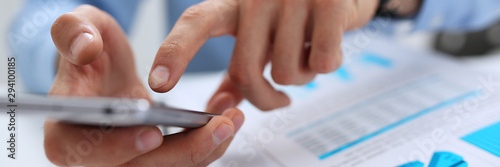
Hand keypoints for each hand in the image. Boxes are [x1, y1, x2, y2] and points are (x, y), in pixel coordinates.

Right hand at [47, 5, 243, 165]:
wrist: (104, 66)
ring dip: (203, 150)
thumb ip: (75, 33)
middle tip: (218, 127)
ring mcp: (125, 157)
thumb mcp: (79, 29)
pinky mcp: (149, 155)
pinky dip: (205, 145)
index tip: (152, 133)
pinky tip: (226, 121)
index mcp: (64, 129)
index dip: (116, 148)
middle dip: (182, 152)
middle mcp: (95, 153)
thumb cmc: (89, 49)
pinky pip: (180, 159)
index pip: (80, 151)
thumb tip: (84, 46)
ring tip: (232, 121)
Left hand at [148, 0, 378, 109]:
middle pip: (244, 72)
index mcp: (234, 3)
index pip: (196, 23)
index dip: (175, 52)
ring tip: (307, 54)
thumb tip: (218, 107)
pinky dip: (327, 65)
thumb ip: (240, 71)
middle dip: (265, 98)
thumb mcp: (261, 37)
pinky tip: (329, 47)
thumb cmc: (296, 16)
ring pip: (285, 74)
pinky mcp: (329, 5)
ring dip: (301, 78)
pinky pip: (320, 63)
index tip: (159, 83)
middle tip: (281, 98)